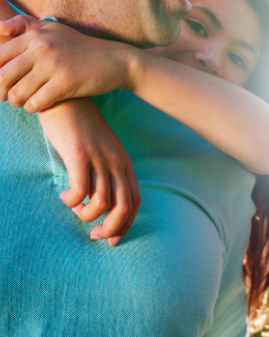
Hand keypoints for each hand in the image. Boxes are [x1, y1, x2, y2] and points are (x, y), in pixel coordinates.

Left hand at [0, 15, 131, 110]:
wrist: (116, 60)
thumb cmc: (80, 47)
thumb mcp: (54, 29)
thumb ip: (24, 25)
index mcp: (34, 35)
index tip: (3, 83)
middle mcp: (41, 48)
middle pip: (2, 77)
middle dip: (1, 92)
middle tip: (7, 97)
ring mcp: (53, 66)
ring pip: (17, 93)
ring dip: (17, 102)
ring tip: (25, 101)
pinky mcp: (66, 83)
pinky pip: (36, 103)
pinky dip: (33, 107)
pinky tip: (40, 104)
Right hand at [39, 99, 139, 245]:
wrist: (67, 99)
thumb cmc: (79, 130)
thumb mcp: (99, 153)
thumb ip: (102, 176)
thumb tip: (94, 205)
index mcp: (124, 164)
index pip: (134, 201)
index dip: (126, 225)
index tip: (111, 238)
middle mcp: (116, 162)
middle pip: (124, 207)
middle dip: (112, 228)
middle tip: (94, 234)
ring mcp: (99, 158)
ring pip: (102, 202)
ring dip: (87, 214)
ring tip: (74, 207)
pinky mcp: (79, 154)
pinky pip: (80, 189)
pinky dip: (72, 200)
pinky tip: (65, 195)